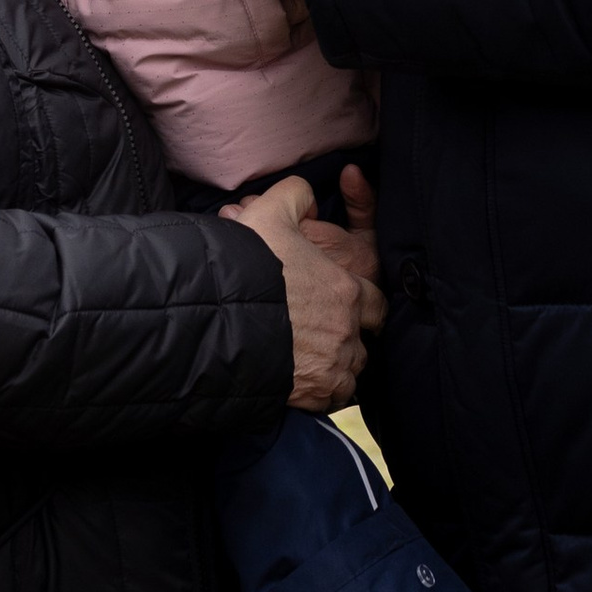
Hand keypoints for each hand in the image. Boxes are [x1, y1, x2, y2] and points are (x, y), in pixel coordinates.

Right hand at [225, 170, 384, 413]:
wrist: (216, 321)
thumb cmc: (246, 267)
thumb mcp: (268, 214)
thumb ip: (294, 195)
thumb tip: (305, 193)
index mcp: (344, 290)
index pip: (375, 301)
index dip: (363, 303)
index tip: (350, 306)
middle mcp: (345, 331)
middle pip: (364, 341)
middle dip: (351, 338)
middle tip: (330, 335)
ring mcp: (329, 366)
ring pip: (349, 372)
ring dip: (336, 366)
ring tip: (314, 359)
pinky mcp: (311, 394)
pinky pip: (330, 398)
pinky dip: (321, 392)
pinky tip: (303, 382)